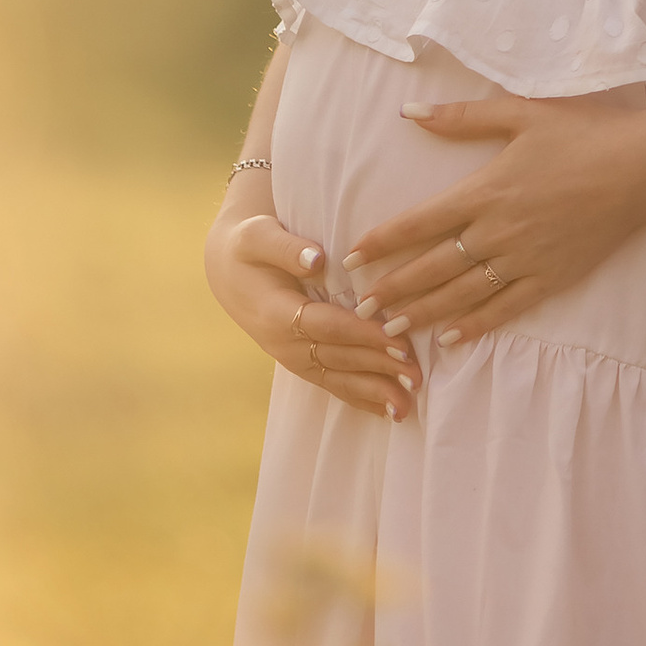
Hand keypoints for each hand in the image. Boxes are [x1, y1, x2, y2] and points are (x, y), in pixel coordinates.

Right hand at [205, 208, 420, 420]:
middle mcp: (284, 343)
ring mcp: (292, 358)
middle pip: (338, 358)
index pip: (327, 327)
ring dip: (373, 393)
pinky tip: (387, 410)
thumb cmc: (249, 247)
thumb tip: (316, 259)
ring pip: (337, 380)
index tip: (398, 342)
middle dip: (379, 368)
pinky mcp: (301, 363)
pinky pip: (332, 384)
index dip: (363, 336)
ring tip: (407, 406)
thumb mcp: (258, 235)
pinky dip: (360, 399)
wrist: (228, 272)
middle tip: (416, 376)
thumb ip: (286, 247)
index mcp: (276, 312)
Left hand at [347, 94, 645, 345]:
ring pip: (462, 294)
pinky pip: (505, 308)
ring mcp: (524, 259)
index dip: (383, 242)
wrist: (640, 169)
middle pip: (433, 267)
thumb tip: (410, 111)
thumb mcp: (520, 113)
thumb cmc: (581, 134)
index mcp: (485, 190)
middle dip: (393, 289)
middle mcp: (497, 231)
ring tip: (390, 330)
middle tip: (358, 309)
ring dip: (423, 314)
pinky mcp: (550, 278)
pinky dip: (476, 325)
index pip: (420, 223)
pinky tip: (451, 338)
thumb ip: (462, 117)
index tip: (351, 258)